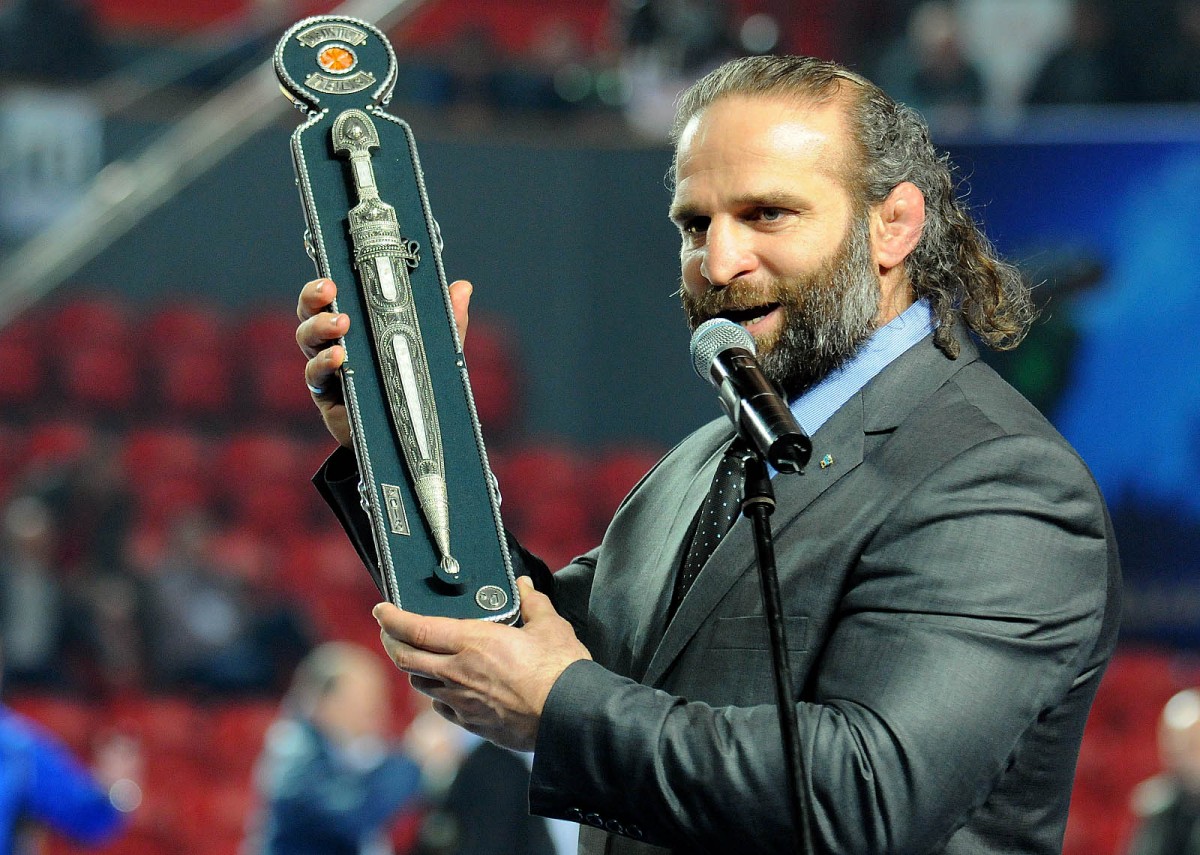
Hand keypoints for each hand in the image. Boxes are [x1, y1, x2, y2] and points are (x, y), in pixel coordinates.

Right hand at [296, 277, 473, 447]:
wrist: (410, 435)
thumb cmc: (417, 383)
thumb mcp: (436, 350)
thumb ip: (448, 321)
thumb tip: (463, 287)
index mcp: (358, 325)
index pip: (331, 297)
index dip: (324, 285)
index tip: (334, 278)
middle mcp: (335, 341)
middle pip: (309, 313)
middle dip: (313, 299)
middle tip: (330, 292)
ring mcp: (327, 368)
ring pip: (307, 340)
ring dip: (319, 327)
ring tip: (340, 325)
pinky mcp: (326, 395)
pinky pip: (315, 376)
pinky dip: (323, 363)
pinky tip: (338, 358)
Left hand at [374, 577, 589, 750]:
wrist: (570, 717)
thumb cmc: (560, 671)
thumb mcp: (550, 626)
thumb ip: (532, 603)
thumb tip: (524, 587)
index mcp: (473, 642)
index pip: (416, 629)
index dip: (392, 618)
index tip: (381, 610)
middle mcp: (458, 672)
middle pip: (405, 658)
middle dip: (390, 641)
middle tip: (388, 630)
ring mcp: (462, 701)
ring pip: (420, 684)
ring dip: (413, 668)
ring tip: (417, 657)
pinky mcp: (472, 723)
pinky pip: (442, 707)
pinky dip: (437, 695)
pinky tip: (446, 689)